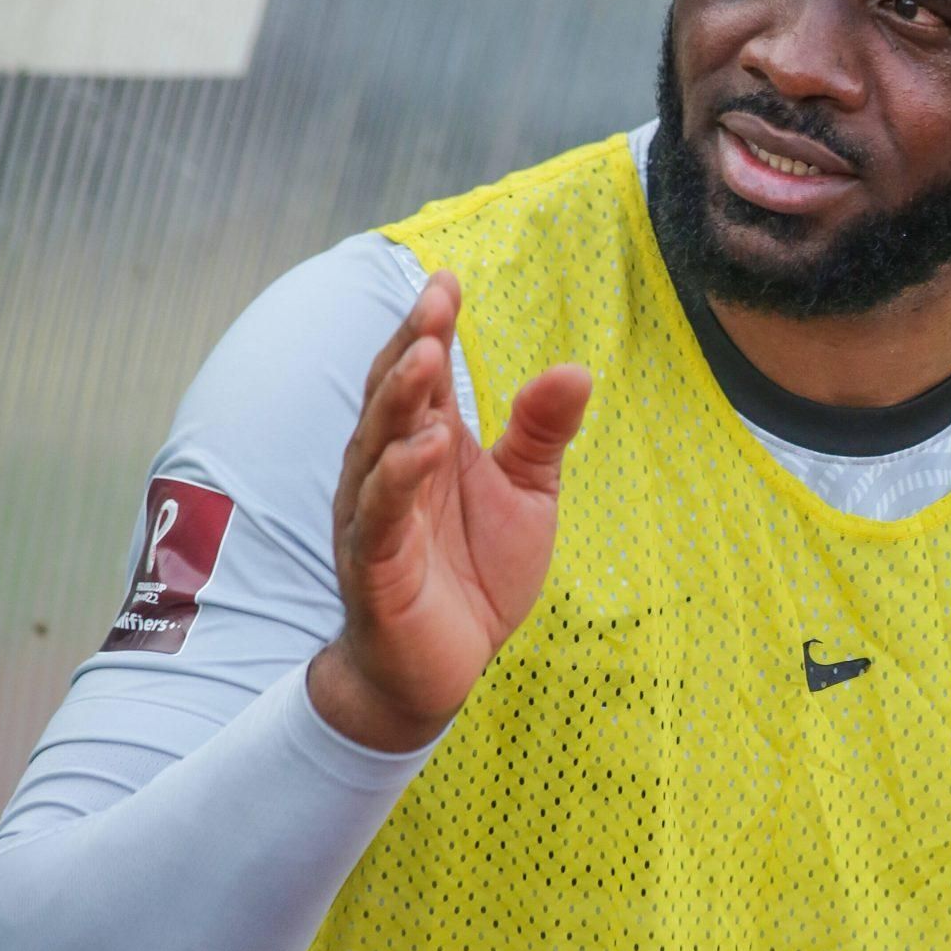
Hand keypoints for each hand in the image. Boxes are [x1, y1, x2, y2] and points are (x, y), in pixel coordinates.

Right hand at [309, 271, 589, 751]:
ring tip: (424, 354)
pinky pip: (381, 514)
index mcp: (428, 446)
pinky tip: (425, 447)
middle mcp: (392, 469)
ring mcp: (376, 516)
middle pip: (392, 395)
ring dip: (398, 399)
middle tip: (433, 300)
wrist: (442, 671)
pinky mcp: (374, 566)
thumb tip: (576, 369)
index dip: (430, 326)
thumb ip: (541, 434)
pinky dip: (399, 478)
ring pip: (376, 445)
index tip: (447, 279)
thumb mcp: (526, 497)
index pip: (422, 374)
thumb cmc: (475, 576)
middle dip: (409, 343)